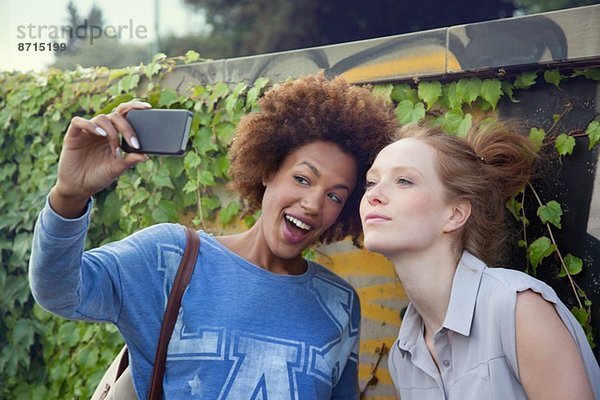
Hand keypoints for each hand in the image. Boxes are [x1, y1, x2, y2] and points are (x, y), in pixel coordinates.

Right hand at [49, 101, 150, 217]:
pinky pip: (78, 122)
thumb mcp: (117, 168)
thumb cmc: (98, 176)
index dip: (135, 107)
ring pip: (101, 118)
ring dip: (112, 133)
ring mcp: (87, 132)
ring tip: (116, 150)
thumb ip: (130, 160)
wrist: (79, 187)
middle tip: (134, 144)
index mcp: (114, 134)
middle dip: (127, 128)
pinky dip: (90, 125)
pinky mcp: (73, 135)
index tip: (148, 108)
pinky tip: (100, 135)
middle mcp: (101, 130)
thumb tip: (146, 155)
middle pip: (116, 116)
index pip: (125, 115)